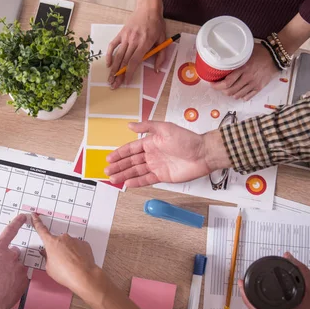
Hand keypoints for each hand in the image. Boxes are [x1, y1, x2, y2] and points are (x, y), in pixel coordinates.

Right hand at [0, 214, 28, 308]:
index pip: (9, 232)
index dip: (16, 223)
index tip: (22, 217)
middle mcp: (11, 257)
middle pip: (13, 253)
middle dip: (7, 259)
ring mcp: (19, 269)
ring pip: (16, 266)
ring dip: (11, 272)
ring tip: (0, 283)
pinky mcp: (24, 281)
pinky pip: (20, 278)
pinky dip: (14, 282)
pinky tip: (5, 288)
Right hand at [31, 213, 97, 294]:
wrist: (83, 276)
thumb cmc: (65, 273)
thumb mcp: (49, 268)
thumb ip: (47, 258)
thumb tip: (47, 254)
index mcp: (51, 243)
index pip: (41, 230)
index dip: (37, 222)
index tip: (35, 215)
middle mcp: (63, 238)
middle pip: (57, 243)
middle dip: (57, 250)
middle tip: (60, 263)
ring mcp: (74, 240)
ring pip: (68, 245)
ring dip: (68, 253)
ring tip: (70, 265)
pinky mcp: (84, 244)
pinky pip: (78, 248)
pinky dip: (77, 254)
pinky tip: (77, 263)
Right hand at [104, 121, 231, 187]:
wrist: (202, 154)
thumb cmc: (186, 139)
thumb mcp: (165, 128)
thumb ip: (147, 126)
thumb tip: (130, 125)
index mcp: (151, 142)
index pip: (131, 149)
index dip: (119, 153)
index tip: (109, 158)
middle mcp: (152, 154)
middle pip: (131, 161)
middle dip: (118, 166)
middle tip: (107, 170)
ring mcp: (157, 166)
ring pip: (136, 171)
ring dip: (124, 174)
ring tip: (113, 178)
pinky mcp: (163, 176)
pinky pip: (146, 180)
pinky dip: (136, 182)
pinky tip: (127, 183)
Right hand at [107, 7, 165, 88]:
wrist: (148, 8)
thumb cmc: (157, 25)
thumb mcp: (163, 40)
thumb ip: (160, 56)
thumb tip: (156, 70)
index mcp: (144, 43)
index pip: (134, 61)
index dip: (129, 73)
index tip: (126, 82)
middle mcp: (133, 41)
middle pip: (124, 61)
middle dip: (119, 75)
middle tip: (114, 85)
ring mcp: (126, 37)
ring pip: (118, 56)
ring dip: (113, 69)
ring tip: (110, 79)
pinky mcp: (121, 33)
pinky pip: (113, 45)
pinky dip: (109, 55)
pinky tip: (108, 64)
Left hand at [212, 44, 278, 100]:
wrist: (275, 56)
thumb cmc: (260, 52)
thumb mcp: (246, 52)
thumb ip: (235, 58)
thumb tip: (222, 61)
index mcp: (242, 68)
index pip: (226, 82)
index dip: (217, 85)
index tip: (212, 84)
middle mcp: (247, 78)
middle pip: (230, 91)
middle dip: (222, 90)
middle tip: (219, 86)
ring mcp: (254, 84)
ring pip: (237, 95)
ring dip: (231, 94)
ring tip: (229, 89)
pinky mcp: (259, 87)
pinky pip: (247, 97)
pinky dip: (241, 96)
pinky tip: (239, 92)